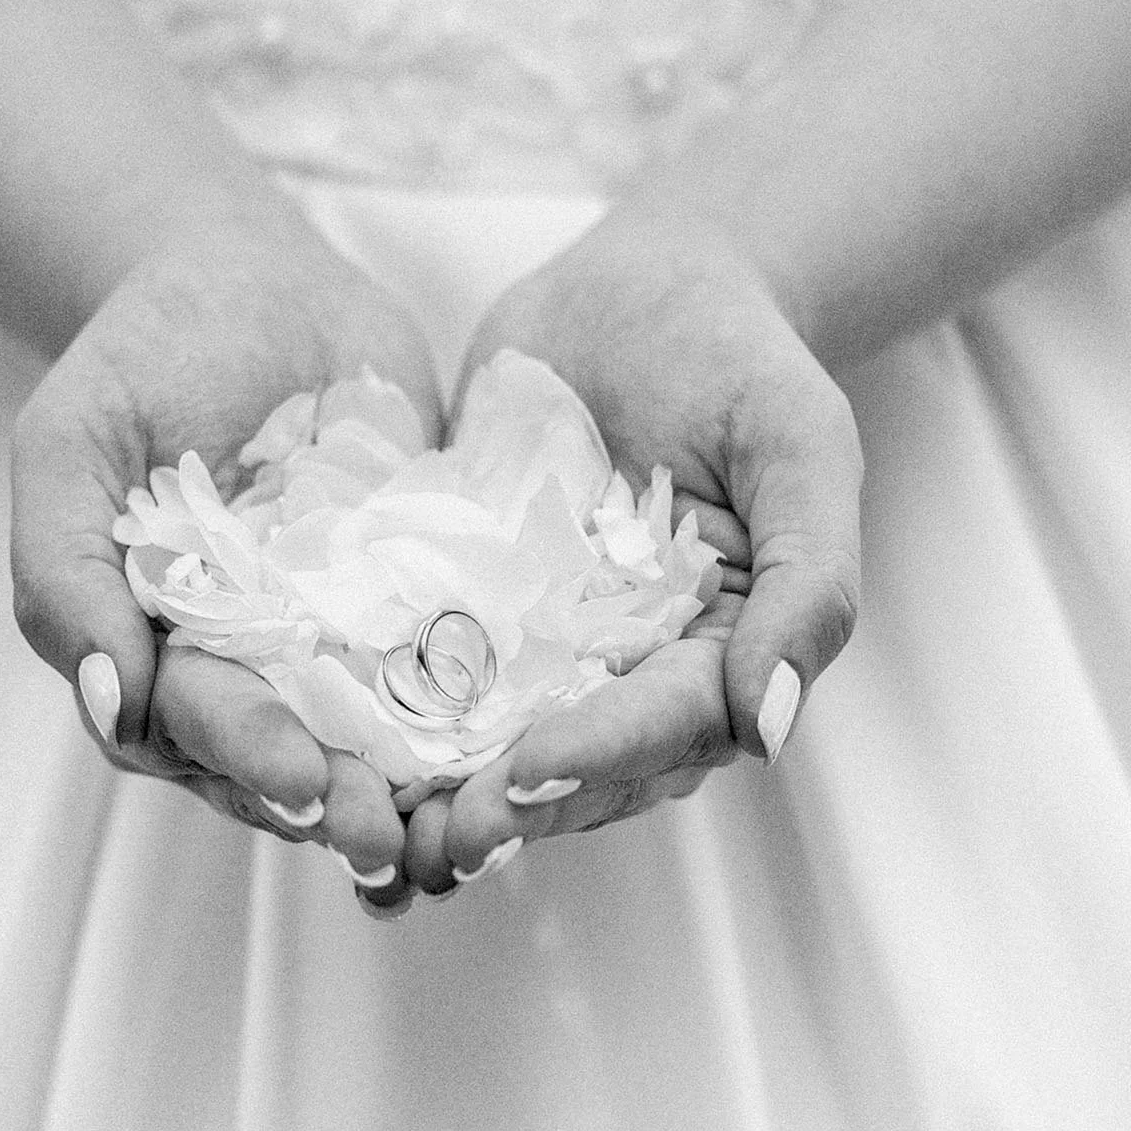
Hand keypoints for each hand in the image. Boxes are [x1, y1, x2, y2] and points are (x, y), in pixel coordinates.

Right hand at [10, 197, 437, 905]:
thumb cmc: (145, 355)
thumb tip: (106, 698)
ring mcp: (348, 636)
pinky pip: (463, 671)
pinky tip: (532, 747)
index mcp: (167, 650)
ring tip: (467, 827)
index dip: (254, 764)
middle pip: (299, 760)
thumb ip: (63, 571)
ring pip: (383, 742)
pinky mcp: (430, 597)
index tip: (308, 785)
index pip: (204, 734)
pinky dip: (490, 720)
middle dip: (345, 806)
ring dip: (421, 793)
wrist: (255, 278)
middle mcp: (260, 663)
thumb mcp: (70, 446)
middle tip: (395, 834)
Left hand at [401, 209, 863, 893]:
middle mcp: (628, 674)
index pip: (658, 729)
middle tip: (430, 842)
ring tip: (371, 838)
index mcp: (715, 656)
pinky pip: (423, 682)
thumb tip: (769, 730)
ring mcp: (543, 650)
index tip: (520, 779)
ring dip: (437, 805)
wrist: (643, 288)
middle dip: (503, 812)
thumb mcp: (802, 449)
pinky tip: (321, 761)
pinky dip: (381, 732)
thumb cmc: (740, 359)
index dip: (592, 759)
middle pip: (573, 769)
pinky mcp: (466, 612)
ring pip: (493, 752)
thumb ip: (809, 585)